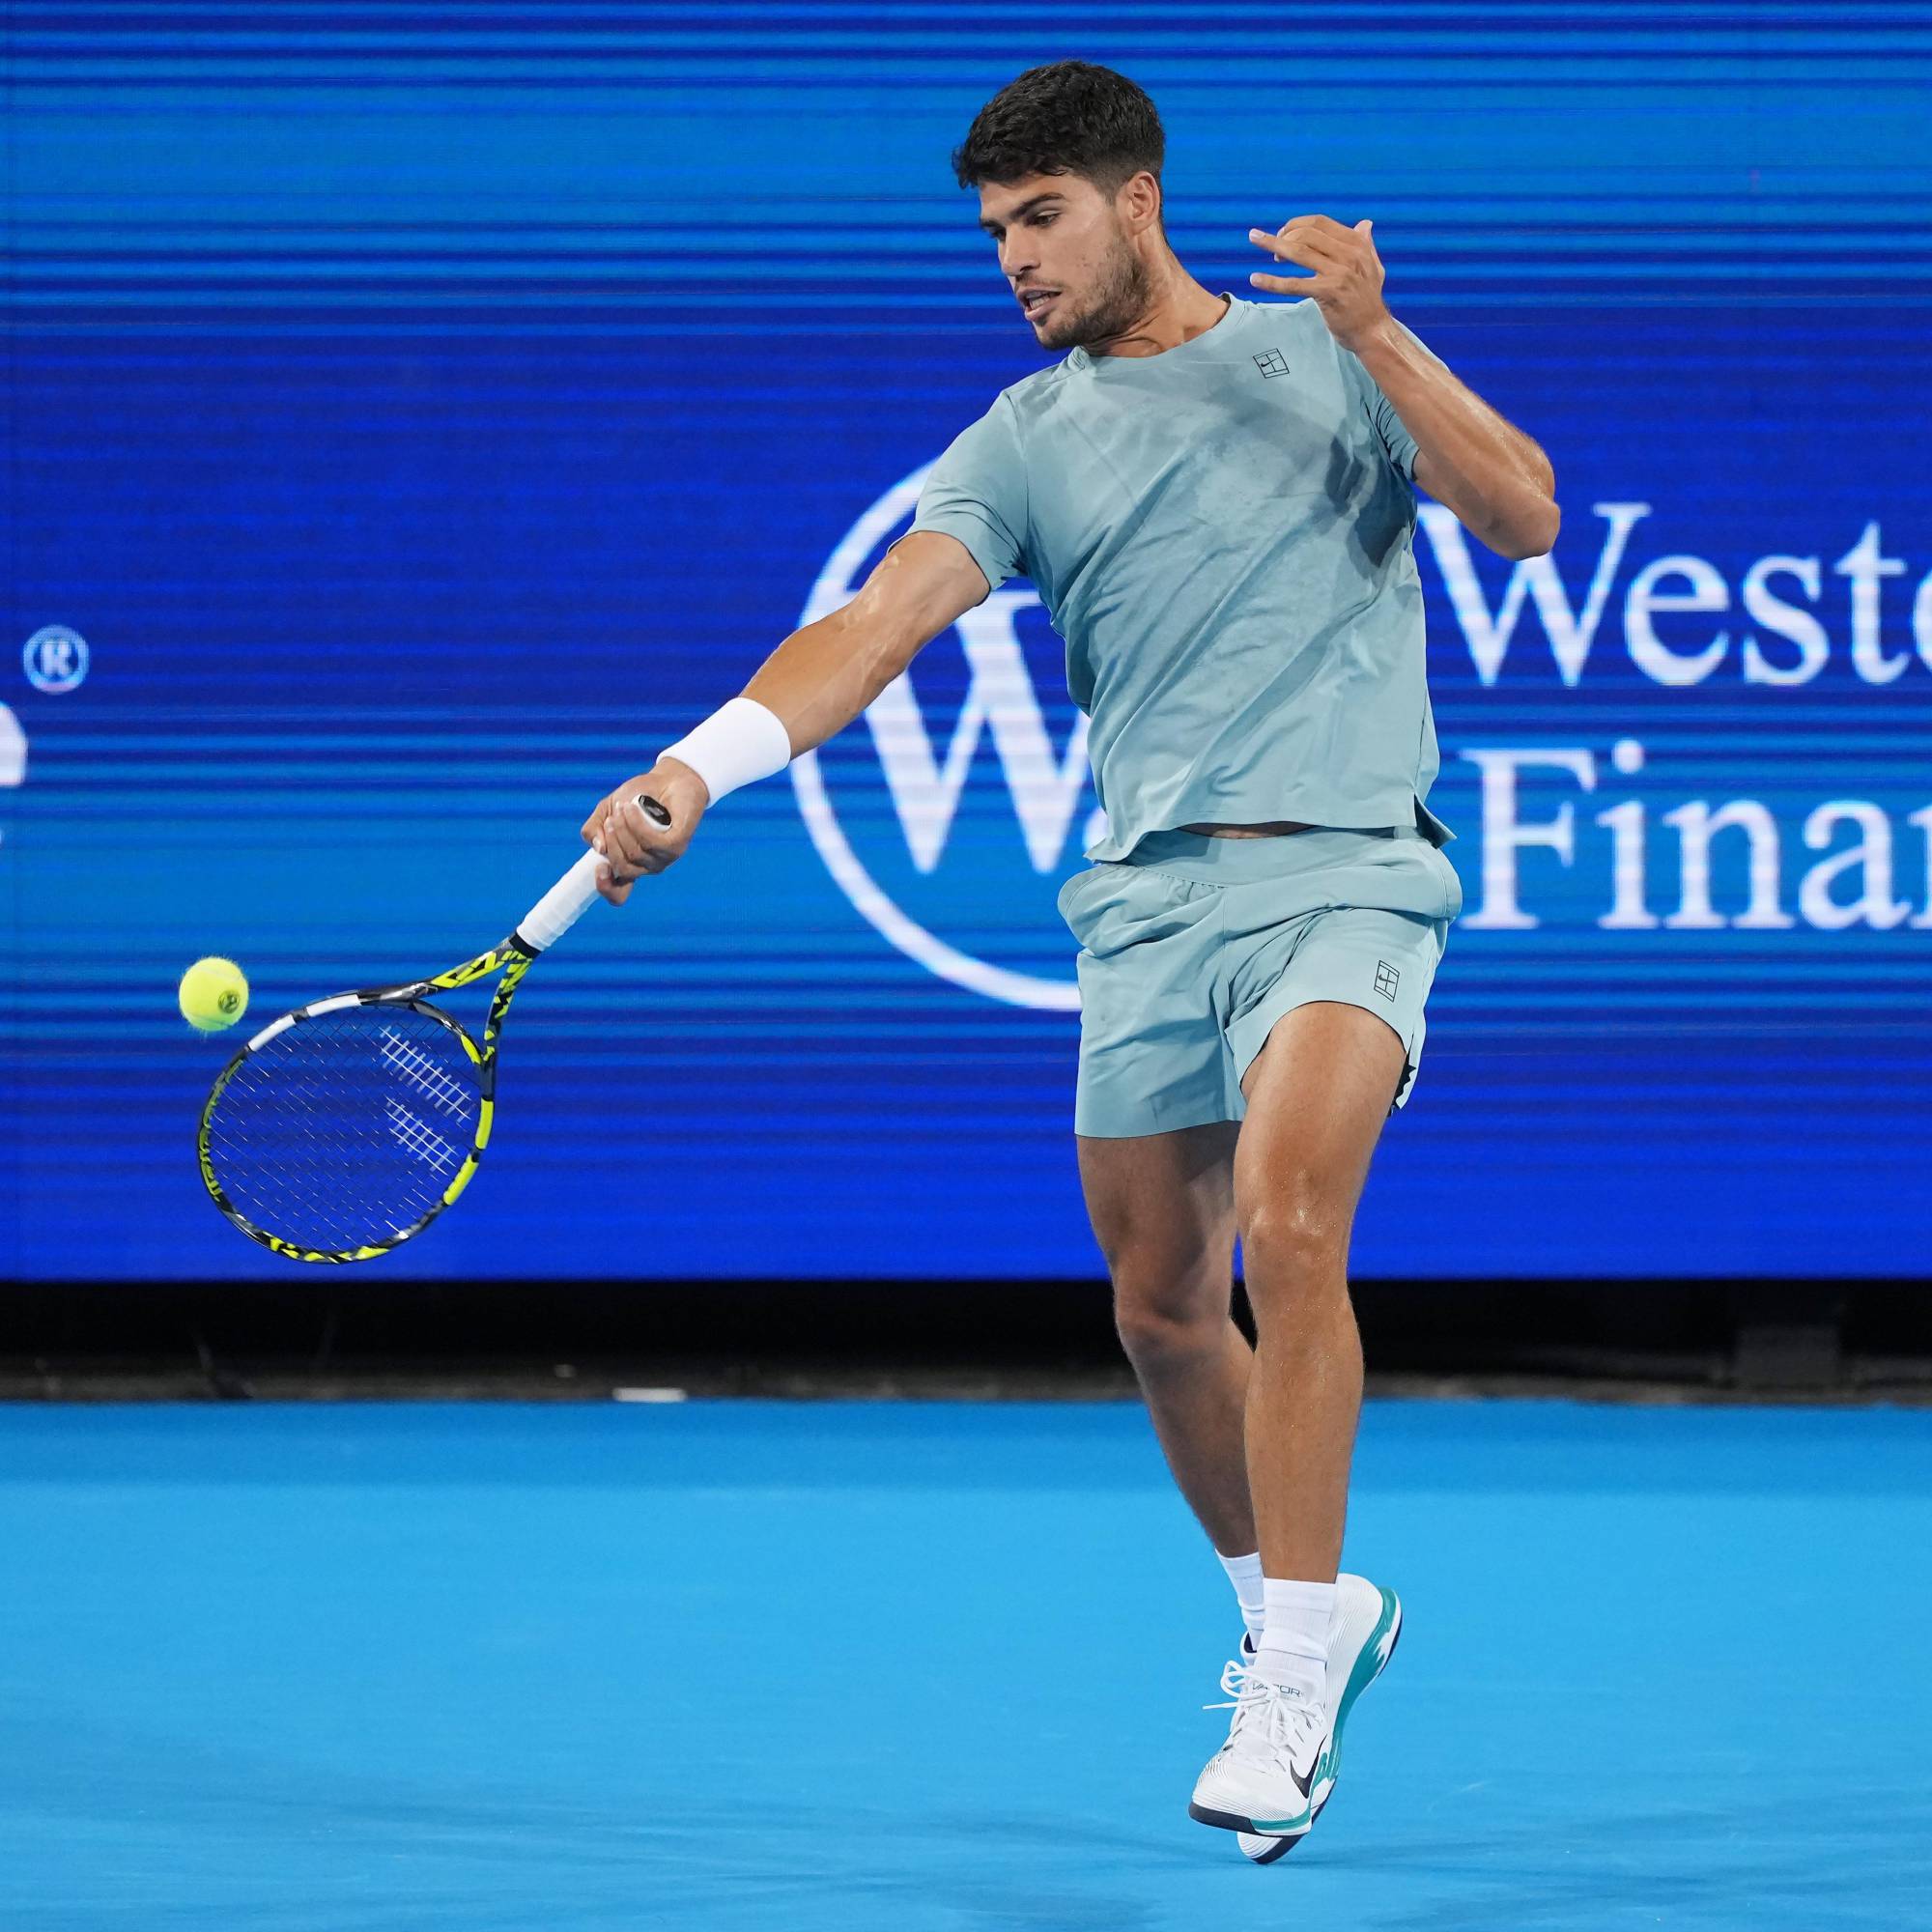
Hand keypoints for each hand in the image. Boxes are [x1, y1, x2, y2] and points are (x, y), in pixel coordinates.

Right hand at [579, 758, 708, 904]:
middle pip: (623, 869)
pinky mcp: (677, 845)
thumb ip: (593, 829)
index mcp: (630, 863)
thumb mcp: (606, 811)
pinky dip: (638, 824)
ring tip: (623, 807)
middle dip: (612, 842)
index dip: (606, 888)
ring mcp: (664, 858)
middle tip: (612, 818)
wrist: (669, 779)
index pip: (619, 893)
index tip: (599, 868)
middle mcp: (647, 866)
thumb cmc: (638, 797)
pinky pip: (652, 843)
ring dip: (623, 829)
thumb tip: (599, 848)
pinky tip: (633, 808)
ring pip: (636, 854)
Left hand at [1247, 215, 1389, 353]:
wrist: (1372, 330)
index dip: (1297, 224)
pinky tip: (1255, 279)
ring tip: (1255, 239)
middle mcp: (1349, 254)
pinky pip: (1293, 284)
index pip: (1319, 223)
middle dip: (1284, 235)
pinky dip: (1272, 282)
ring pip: (1298, 252)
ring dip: (1273, 245)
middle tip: (1272, 248)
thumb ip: (1366, 244)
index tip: (1284, 232)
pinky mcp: (1327, 293)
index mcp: (1356, 244)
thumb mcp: (1373, 266)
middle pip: (1306, 234)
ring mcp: (1338, 273)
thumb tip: (1366, 224)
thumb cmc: (1369, 299)